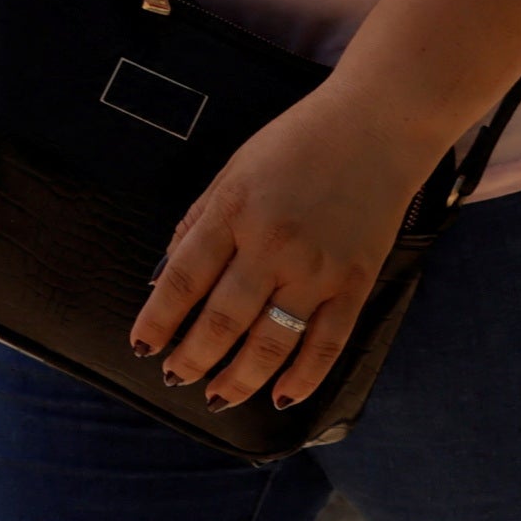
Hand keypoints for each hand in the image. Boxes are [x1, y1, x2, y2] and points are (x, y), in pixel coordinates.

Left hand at [132, 86, 439, 414]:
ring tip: (217, 397)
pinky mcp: (354, 282)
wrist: (378, 123)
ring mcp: (317, 267)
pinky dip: (303, 378)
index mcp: (236, 209)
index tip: (142, 346)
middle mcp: (273, 243)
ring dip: (238, 379)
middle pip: (222, 320)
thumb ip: (201, 220)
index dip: (158, 319)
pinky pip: (326, 343)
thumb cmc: (301, 140)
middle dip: (192, 358)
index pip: (183, 278)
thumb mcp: (236, 168)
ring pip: (270, 344)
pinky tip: (282, 397)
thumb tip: (166, 275)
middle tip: (177, 377)